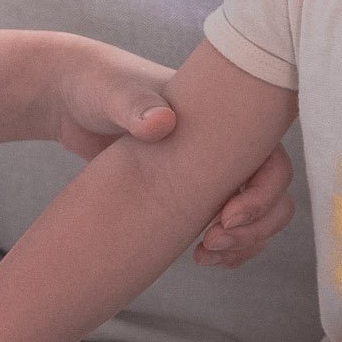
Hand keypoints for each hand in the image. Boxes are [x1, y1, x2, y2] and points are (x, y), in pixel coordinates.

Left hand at [10, 33, 297, 265]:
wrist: (70, 98)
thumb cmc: (98, 83)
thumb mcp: (114, 92)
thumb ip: (135, 105)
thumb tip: (164, 124)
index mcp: (221, 112)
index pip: (271, 154)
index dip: (263, 192)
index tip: (225, 218)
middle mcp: (224, 141)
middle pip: (271, 189)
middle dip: (256, 225)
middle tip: (213, 242)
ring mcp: (208, 168)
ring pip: (255, 211)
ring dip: (245, 241)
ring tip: (206, 255)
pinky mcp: (187, 190)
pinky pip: (226, 222)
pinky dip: (227, 246)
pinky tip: (202, 258)